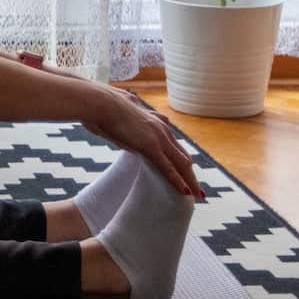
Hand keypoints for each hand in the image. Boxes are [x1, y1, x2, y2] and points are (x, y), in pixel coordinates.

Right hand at [84, 84, 205, 199]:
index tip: (185, 172)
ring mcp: (159, 137)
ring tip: (198, 195)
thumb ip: (128, 135)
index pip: (174, 145)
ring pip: (181, 163)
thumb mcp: (121, 123)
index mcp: (155, 121)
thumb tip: (128, 145)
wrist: (100, 103)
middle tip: (197, 189)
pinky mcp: (151, 146)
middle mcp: (162, 128)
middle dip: (190, 174)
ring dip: (190, 180)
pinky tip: (185, 192)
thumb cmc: (102, 110)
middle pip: (183, 156)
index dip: (180, 161)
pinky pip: (168, 168)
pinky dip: (178, 181)